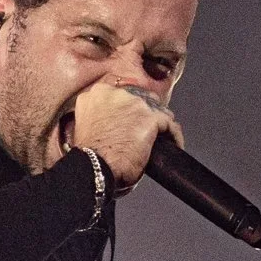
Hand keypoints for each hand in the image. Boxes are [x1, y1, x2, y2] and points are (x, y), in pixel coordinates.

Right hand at [66, 80, 183, 187]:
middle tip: (146, 129)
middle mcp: (115, 93)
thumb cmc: (89, 155)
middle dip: (145, 113)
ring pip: (157, 109)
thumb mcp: (86, 128)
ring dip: (160, 123)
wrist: (94, 167)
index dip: (128, 109)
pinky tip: (174, 145)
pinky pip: (170, 124)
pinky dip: (174, 135)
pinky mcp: (150, 117)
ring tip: (162, 138)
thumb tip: (114, 125)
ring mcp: (134, 103)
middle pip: (140, 98)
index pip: (121, 95)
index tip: (131, 119)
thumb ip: (100, 118)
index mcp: (96, 95)